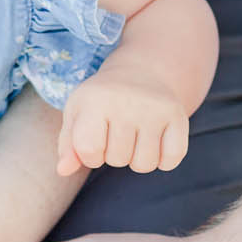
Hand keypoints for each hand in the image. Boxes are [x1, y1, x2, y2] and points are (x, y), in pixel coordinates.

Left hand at [56, 69, 189, 174]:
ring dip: (137, 159)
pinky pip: (172, 160)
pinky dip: (164, 160)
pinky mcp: (178, 116)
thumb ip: (68, 144)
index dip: (90, 155)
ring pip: (144, 164)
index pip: (89, 152)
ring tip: (134, 136)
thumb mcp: (77, 113)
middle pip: (117, 160)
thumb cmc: (102, 99)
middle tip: (117, 131)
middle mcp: (126, 102)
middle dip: (114, 154)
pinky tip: (156, 142)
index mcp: (95, 100)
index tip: (94, 140)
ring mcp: (155, 109)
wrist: (141, 71)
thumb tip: (63, 170)